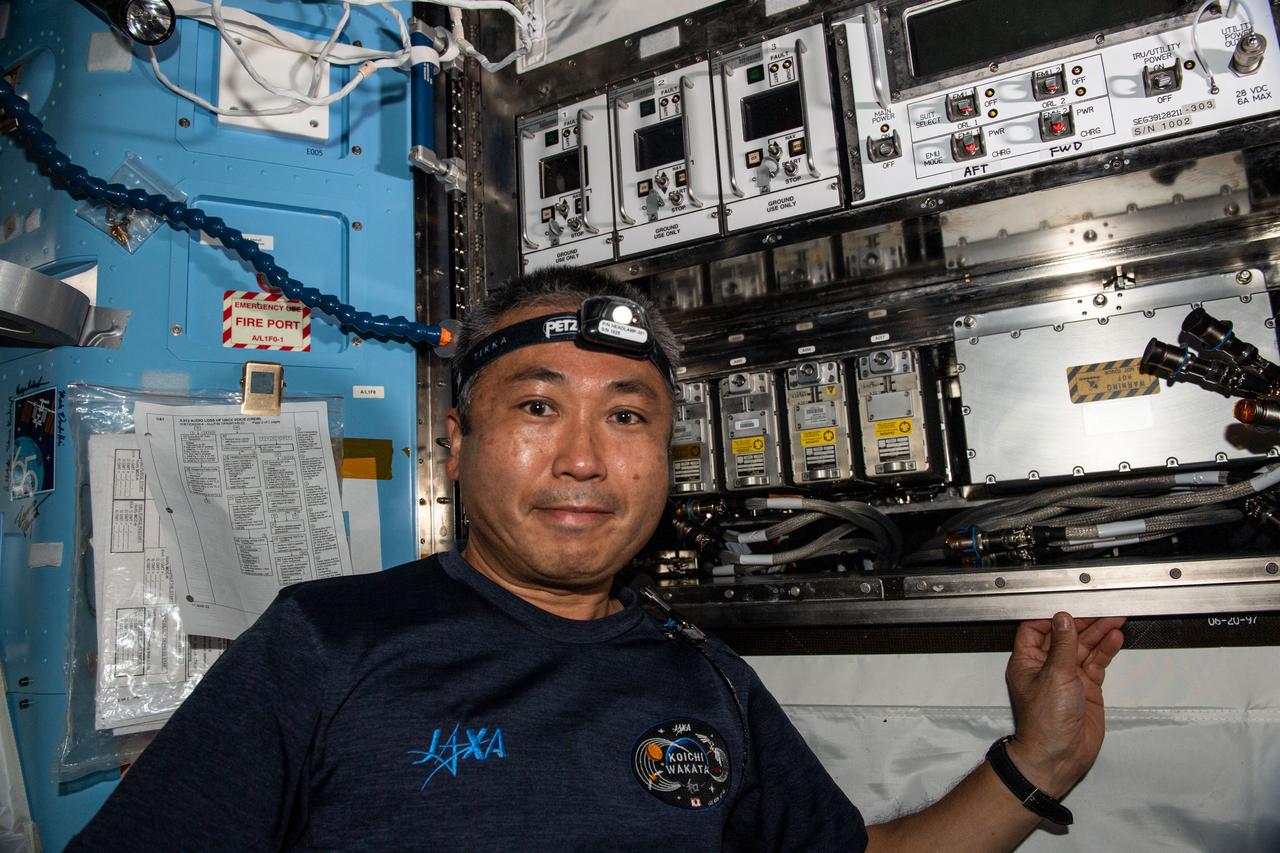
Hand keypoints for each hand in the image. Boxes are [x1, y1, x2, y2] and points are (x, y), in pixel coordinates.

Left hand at [1004, 612, 1125, 797]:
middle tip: (1103, 610)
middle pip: (1065, 636)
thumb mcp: (1054, 676)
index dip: (1054, 617)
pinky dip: (1105, 651)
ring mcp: (1067, 678)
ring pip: (1083, 648)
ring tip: (1116, 619)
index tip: (1072, 605)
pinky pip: (1095, 664)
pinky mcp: (1085, 689)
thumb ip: (1062, 646)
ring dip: (1098, 634)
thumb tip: (1063, 620)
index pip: (1036, 629)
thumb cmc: (1045, 722)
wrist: (1059, 756)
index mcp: (1026, 661)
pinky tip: (1114, 638)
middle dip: (1084, 622)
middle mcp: (1046, 667)